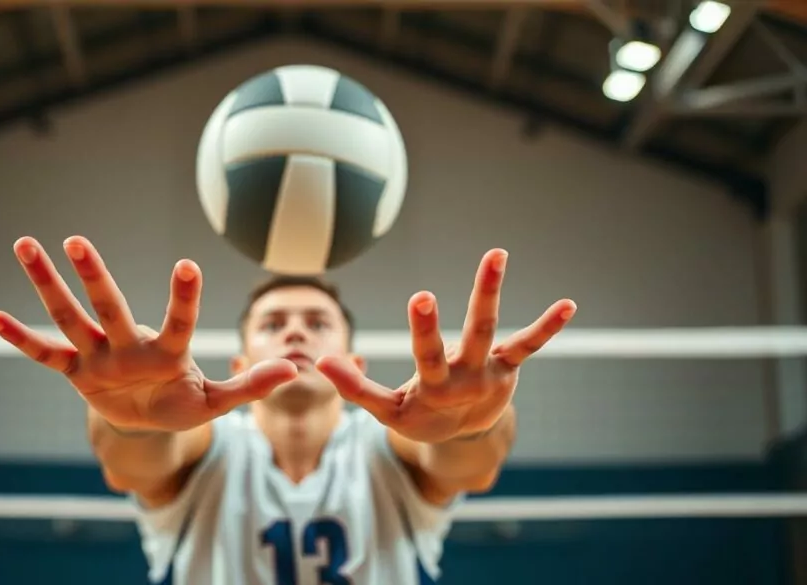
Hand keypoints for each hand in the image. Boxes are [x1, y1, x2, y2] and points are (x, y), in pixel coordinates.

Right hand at [0, 236, 296, 432]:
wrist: (146, 420)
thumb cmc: (182, 403)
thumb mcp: (216, 403)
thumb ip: (249, 387)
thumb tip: (293, 370)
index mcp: (167, 353)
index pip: (178, 322)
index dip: (183, 297)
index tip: (187, 264)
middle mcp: (129, 345)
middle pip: (110, 307)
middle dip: (95, 277)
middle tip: (77, 239)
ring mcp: (100, 356)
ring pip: (71, 318)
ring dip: (48, 286)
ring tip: (25, 246)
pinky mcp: (78, 373)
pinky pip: (45, 355)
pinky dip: (22, 341)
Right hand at [317, 248, 574, 443]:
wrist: (463, 438)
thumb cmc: (419, 417)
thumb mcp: (387, 411)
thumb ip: (356, 387)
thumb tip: (321, 364)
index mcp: (436, 389)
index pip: (428, 356)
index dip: (426, 328)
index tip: (421, 295)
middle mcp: (468, 378)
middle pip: (473, 336)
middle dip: (476, 301)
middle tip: (486, 258)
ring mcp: (490, 371)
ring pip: (495, 330)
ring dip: (494, 291)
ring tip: (496, 253)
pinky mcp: (506, 367)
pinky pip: (527, 345)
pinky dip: (547, 327)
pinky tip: (569, 305)